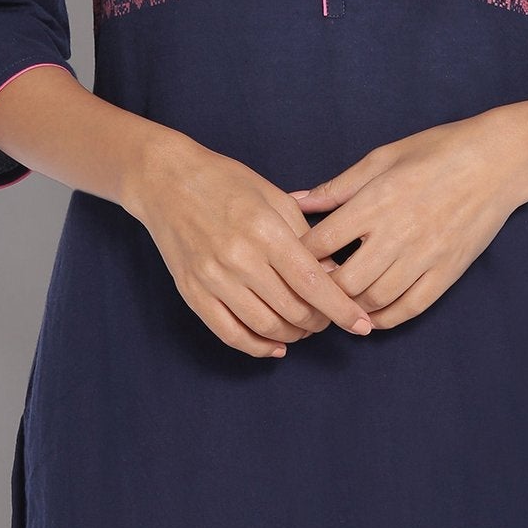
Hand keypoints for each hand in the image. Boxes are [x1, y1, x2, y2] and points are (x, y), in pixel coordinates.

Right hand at [130, 129, 376, 358]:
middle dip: (320, 322)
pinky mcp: (192, 293)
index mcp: (264, 231)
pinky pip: (230, 334)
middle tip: (329, 318)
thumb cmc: (226, 182)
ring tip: (304, 327)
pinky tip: (275, 345)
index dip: (341, 309)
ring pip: (265, 327)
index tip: (361, 324)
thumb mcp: (274, 198)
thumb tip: (335, 275)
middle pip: (293, 310)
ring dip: (294, 335)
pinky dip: (257, 347)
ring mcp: (212, 279)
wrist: (166, 180)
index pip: (313, 282)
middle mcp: (238, 258)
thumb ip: (306, 237)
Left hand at [289, 112, 523, 329]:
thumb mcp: (381, 158)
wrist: (497, 160)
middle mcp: (396, 234)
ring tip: (338, 302)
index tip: (292, 261)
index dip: (299, 258)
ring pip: (374, 300)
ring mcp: (424, 257)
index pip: (321, 244)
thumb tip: (295, 200)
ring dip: (350, 307)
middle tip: (311, 289)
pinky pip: (410, 308)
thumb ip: (337, 186)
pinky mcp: (447, 272)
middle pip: (343, 282)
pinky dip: (385, 318)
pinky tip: (371, 315)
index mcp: (375, 202)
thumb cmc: (437, 151)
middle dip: (321, 290)